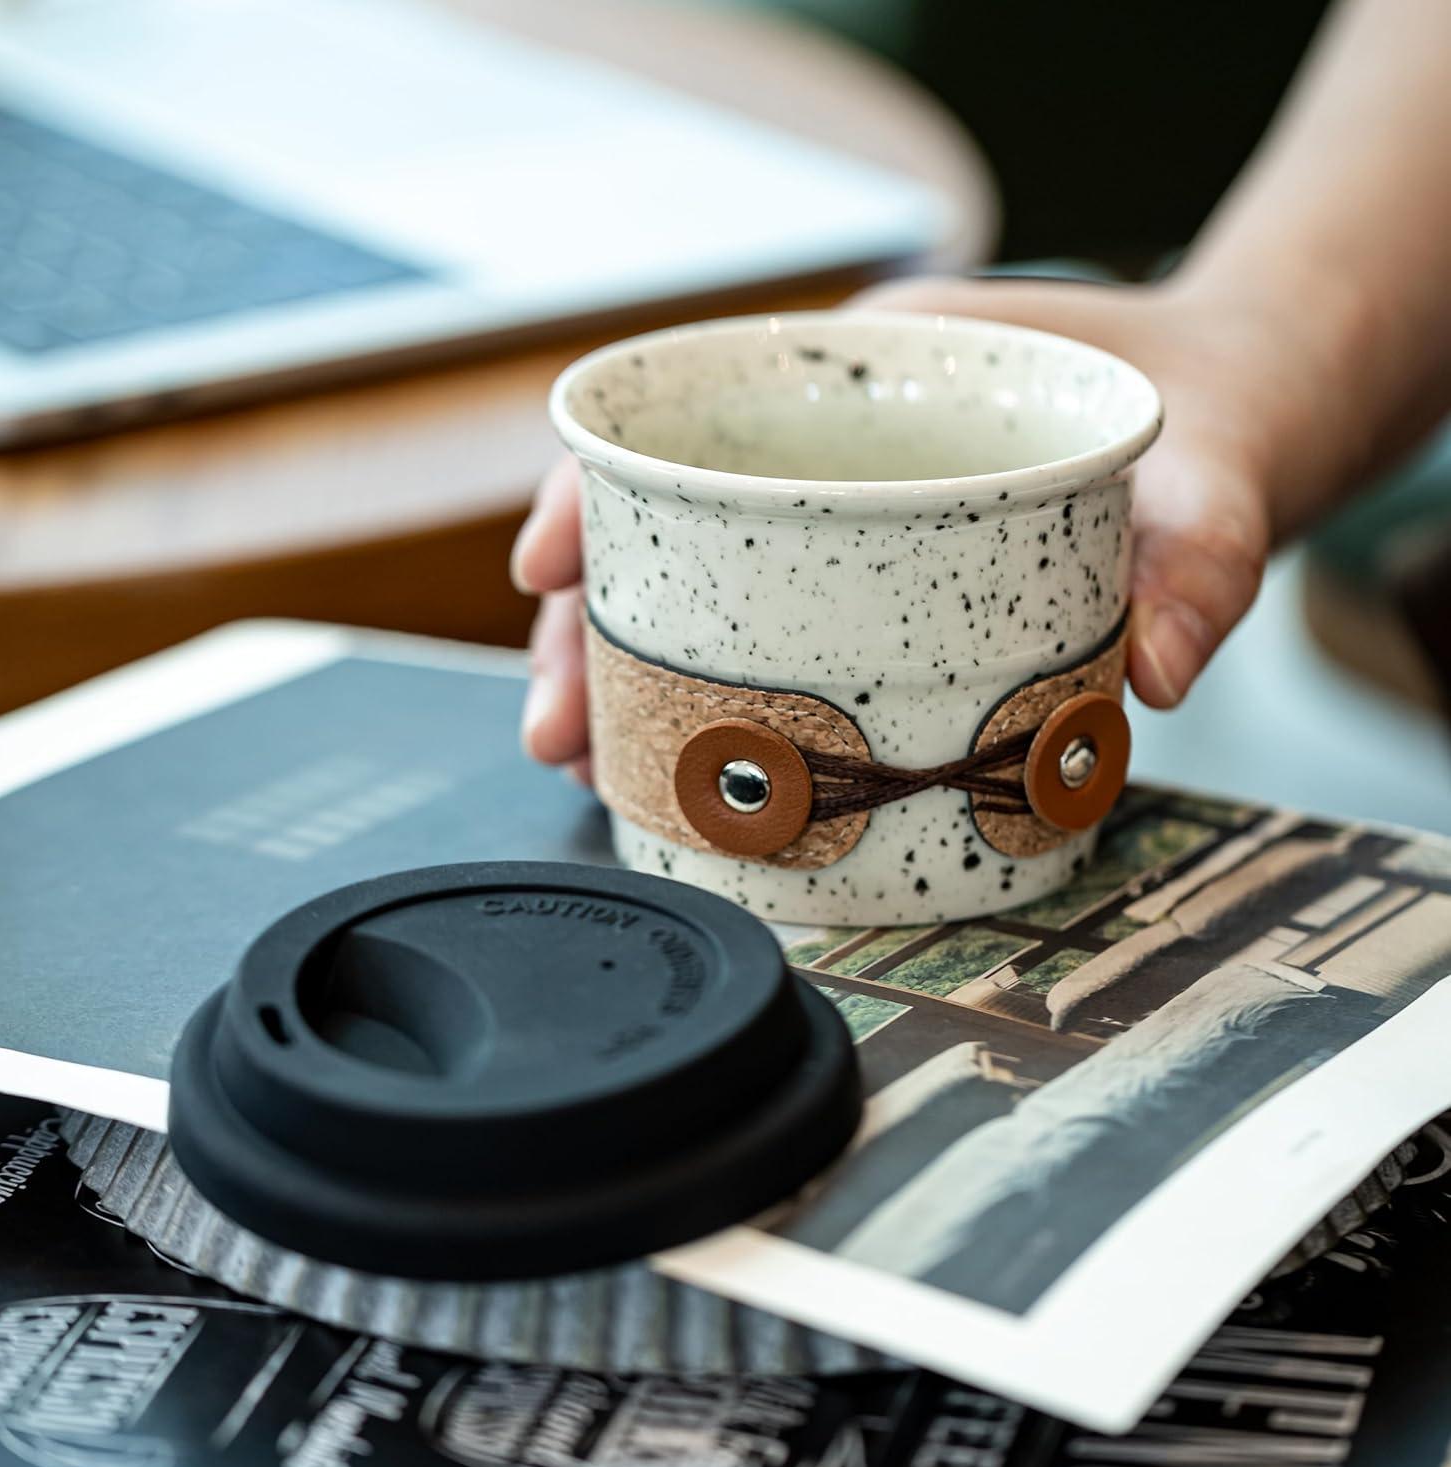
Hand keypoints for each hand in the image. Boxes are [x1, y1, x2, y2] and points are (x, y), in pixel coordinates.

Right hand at [513, 273, 1340, 771]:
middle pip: (662, 531)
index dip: (593, 490)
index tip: (546, 565)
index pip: (689, 420)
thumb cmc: (1204, 419)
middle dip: (589, 633)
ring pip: (694, 597)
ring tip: (600, 773)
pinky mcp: (869, 599)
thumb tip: (1149, 676)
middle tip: (561, 736)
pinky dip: (711, 702)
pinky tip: (684, 766)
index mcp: (877, 377)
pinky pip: (764, 642)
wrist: (1237, 426)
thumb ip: (1199, 563)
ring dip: (631, 685)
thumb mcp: (1212, 478)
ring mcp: (844, 531)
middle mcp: (838, 456)